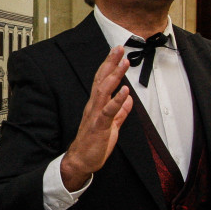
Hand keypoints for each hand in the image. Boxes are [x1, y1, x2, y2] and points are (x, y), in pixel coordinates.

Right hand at [60, 46, 132, 190]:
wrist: (81, 161)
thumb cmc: (93, 144)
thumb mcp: (112, 125)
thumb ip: (120, 112)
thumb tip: (129, 98)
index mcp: (96, 105)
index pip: (102, 80)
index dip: (109, 65)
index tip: (117, 52)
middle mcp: (94, 106)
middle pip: (101, 80)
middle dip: (110, 63)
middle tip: (119, 48)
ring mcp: (95, 115)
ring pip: (104, 91)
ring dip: (114, 76)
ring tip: (124, 63)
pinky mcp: (99, 126)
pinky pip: (108, 111)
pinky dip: (117, 100)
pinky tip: (125, 91)